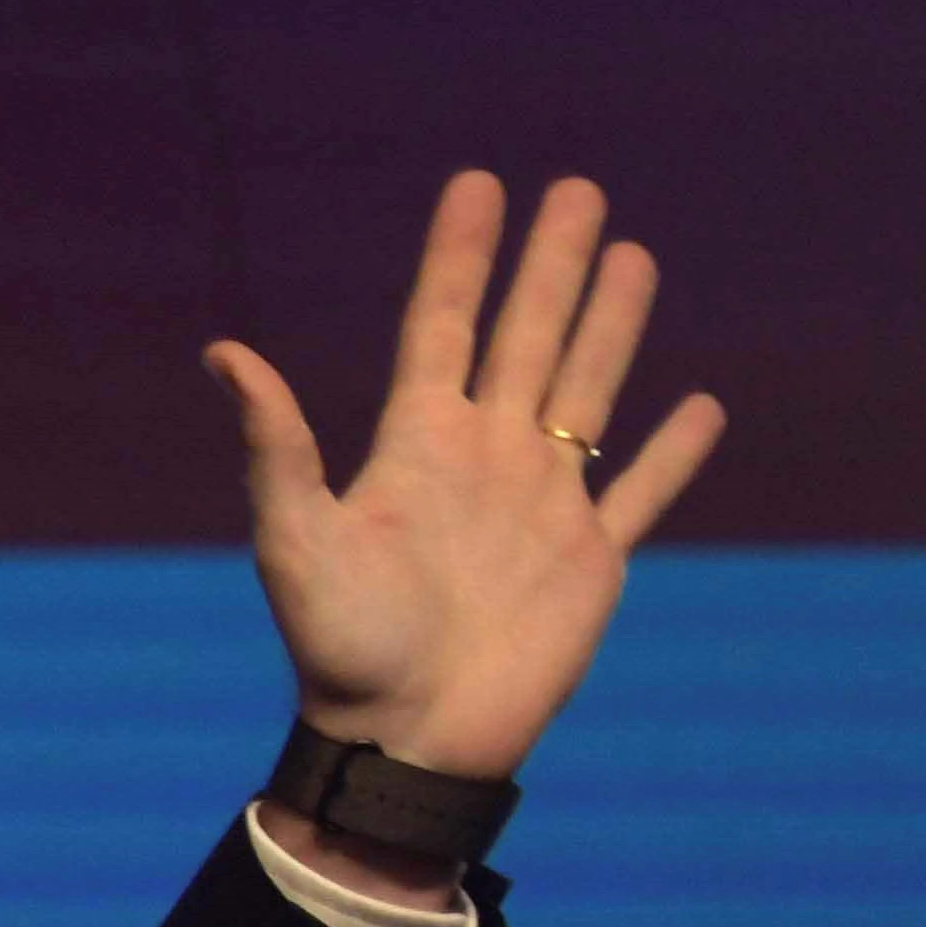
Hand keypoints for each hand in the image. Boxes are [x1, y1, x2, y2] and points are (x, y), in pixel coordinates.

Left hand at [210, 170, 724, 797]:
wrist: (407, 741)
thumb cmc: (343, 650)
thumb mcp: (297, 541)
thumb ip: (276, 449)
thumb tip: (224, 354)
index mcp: (417, 446)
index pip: (441, 325)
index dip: (460, 257)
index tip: (480, 185)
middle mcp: (483, 459)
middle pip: (525, 336)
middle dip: (551, 264)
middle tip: (579, 188)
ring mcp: (541, 505)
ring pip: (586, 389)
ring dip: (612, 324)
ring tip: (634, 253)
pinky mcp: (589, 561)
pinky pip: (640, 492)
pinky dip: (672, 452)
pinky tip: (701, 406)